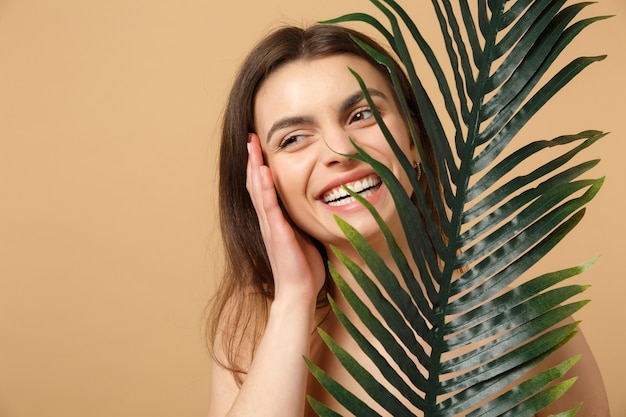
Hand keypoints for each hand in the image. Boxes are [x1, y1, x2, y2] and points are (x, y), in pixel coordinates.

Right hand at [246, 134, 326, 304]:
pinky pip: (269, 206)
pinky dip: (264, 188)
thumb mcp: (305, 237)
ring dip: (254, 166)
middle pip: (255, 184)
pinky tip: (262, 172)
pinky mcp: (276, 233)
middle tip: (249, 138)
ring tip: (251, 146)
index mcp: (275, 220)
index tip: (259, 147)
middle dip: (252, 160)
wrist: (299, 292)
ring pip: (258, 190)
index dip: (260, 167)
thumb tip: (317, 206)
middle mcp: (268, 220)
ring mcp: (270, 226)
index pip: (264, 188)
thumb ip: (303, 221)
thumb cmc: (305, 268)